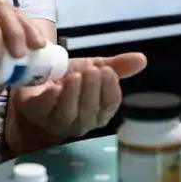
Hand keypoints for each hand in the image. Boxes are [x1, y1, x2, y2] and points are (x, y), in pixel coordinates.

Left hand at [9, 53, 146, 139]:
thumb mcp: (93, 68)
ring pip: (69, 113)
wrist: (37, 75)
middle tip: (92, 70)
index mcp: (99, 112)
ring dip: (74, 93)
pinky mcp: (37, 115)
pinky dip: (52, 98)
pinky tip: (56, 87)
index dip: (110, 89)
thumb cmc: (68, 77)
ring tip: (76, 75)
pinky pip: (47, 110)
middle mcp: (81, 122)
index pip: (111, 104)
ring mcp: (58, 122)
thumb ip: (116, 66)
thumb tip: (142, 59)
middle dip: (93, 89)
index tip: (107, 71)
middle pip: (91, 110)